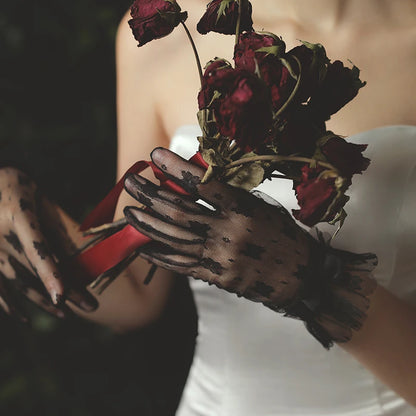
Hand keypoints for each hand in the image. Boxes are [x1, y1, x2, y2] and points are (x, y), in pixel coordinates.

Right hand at [0, 167, 96, 320]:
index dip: (50, 273)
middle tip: (92, 306)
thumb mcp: (38, 196)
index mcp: (18, 215)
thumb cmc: (16, 186)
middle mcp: (0, 236)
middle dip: (66, 292)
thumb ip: (53, 224)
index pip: (37, 248)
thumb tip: (76, 252)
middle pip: (35, 271)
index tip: (62, 294)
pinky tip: (24, 318)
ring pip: (18, 284)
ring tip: (68, 314)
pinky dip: (10, 305)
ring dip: (43, 301)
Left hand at [123, 148, 376, 347]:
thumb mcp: (260, 205)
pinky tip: (141, 246)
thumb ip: (229, 194)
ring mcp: (220, 257)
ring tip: (129, 212)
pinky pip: (181, 264)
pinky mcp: (216, 277)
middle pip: (179, 211)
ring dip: (147, 224)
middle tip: (131, 180)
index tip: (155, 155)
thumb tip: (194, 179)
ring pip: (174, 237)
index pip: (202, 184)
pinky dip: (159, 255)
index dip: (175, 168)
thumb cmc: (281, 233)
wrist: (300, 275)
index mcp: (243, 208)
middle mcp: (229, 231)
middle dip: (150, 194)